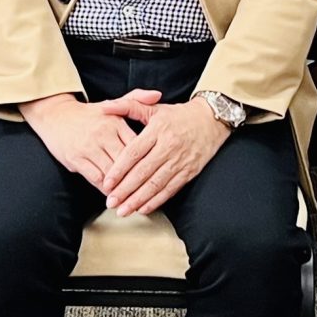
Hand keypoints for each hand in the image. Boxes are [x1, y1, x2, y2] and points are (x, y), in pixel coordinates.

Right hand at [20, 90, 163, 193]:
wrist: (56, 116)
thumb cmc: (89, 114)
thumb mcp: (113, 104)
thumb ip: (136, 100)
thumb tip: (158, 95)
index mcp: (115, 122)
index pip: (137, 145)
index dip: (147, 161)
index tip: (156, 172)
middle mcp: (103, 134)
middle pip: (126, 161)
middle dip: (137, 178)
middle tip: (148, 191)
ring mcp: (89, 147)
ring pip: (111, 172)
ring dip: (122, 187)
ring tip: (133, 197)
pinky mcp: (76, 159)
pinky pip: (95, 178)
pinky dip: (105, 187)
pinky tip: (112, 193)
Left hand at [100, 98, 230, 216]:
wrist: (211, 119)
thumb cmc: (179, 115)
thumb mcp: (154, 107)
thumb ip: (128, 106)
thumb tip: (105, 107)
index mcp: (157, 130)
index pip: (134, 152)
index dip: (119, 169)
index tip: (107, 182)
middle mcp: (168, 146)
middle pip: (143, 172)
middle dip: (125, 190)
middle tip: (111, 202)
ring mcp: (180, 160)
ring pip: (156, 184)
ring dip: (138, 199)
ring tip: (123, 210)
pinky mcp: (189, 171)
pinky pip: (170, 189)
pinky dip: (156, 200)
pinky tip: (144, 208)